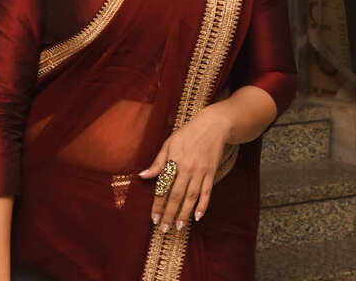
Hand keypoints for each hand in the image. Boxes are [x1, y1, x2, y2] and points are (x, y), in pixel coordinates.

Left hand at [138, 105, 231, 231]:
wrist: (213, 126)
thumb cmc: (188, 134)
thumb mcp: (169, 143)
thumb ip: (157, 162)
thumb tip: (142, 175)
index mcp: (174, 161)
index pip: (164, 187)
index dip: (158, 204)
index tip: (154, 218)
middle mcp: (187, 168)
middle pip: (176, 196)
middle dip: (170, 214)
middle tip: (164, 229)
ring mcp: (201, 171)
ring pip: (191, 197)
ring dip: (185, 213)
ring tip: (179, 227)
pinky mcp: (211, 173)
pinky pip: (207, 192)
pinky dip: (203, 205)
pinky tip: (197, 216)